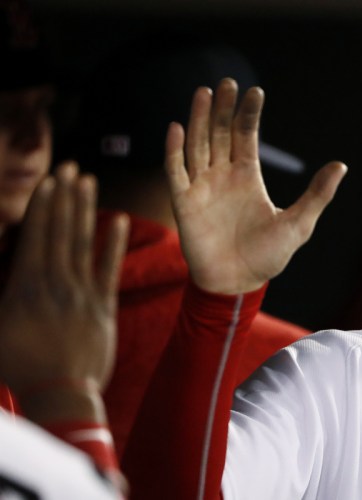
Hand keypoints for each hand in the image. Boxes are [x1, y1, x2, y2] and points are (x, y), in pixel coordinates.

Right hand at [0, 163, 128, 405]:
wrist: (60, 395)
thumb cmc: (20, 368)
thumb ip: (1, 295)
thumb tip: (2, 262)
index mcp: (25, 286)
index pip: (36, 236)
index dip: (44, 206)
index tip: (50, 181)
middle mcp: (55, 283)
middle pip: (60, 231)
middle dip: (65, 197)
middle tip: (70, 168)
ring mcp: (82, 293)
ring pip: (84, 243)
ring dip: (87, 210)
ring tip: (89, 183)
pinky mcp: (104, 307)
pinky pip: (110, 270)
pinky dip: (114, 245)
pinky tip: (120, 221)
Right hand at [165, 79, 346, 293]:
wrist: (238, 284)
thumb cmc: (269, 257)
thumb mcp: (299, 223)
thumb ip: (318, 194)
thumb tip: (341, 165)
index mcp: (248, 177)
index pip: (246, 137)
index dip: (249, 115)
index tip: (255, 91)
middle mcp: (223, 176)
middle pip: (220, 134)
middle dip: (224, 109)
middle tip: (227, 82)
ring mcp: (202, 187)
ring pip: (197, 145)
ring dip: (199, 119)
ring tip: (204, 92)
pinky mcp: (184, 203)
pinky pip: (176, 172)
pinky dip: (174, 150)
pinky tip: (176, 127)